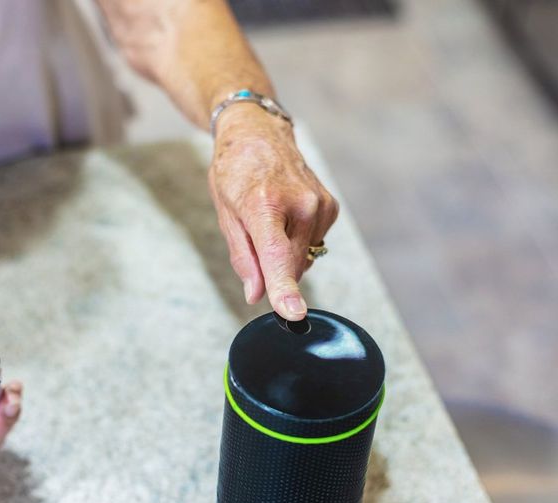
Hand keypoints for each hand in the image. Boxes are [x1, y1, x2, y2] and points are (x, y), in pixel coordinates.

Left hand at [208, 103, 338, 320]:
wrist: (258, 133)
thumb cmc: (235, 172)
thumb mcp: (226, 215)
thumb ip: (244, 258)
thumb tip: (256, 295)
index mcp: (264, 204)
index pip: (276, 256)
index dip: (284, 289)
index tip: (293, 314)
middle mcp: (300, 204)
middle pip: (288, 265)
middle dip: (271, 267)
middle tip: (254, 235)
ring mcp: (320, 205)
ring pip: (302, 258)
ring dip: (284, 252)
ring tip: (269, 218)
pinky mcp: (330, 208)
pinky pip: (312, 244)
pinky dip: (297, 240)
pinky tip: (286, 215)